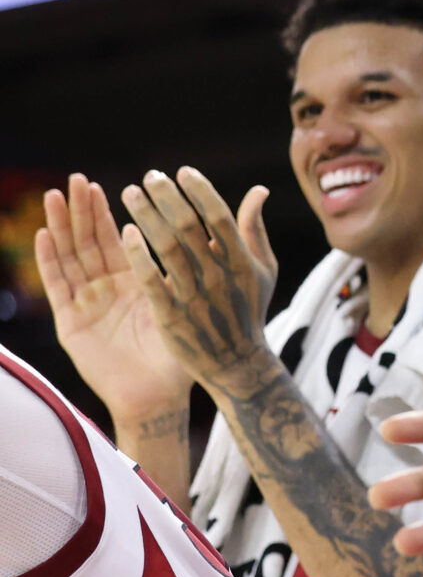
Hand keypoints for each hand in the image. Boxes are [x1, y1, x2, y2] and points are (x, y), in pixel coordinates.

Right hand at [31, 174, 194, 423]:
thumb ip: (204, 269)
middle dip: (83, 211)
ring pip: (70, 257)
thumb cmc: (182, 355)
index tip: (112, 186)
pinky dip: (50, 260)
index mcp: (137, 283)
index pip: (119, 241)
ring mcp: (87, 303)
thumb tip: (224, 238)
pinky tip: (44, 236)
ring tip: (56, 196)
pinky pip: (58, 286)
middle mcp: (108, 290)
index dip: (112, 214)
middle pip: (90, 242)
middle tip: (79, 180)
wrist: (160, 396)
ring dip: (61, 226)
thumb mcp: (192, 305)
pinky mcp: (71, 321)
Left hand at [116, 169, 279, 397]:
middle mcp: (218, 276)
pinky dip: (138, 254)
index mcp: (242, 262)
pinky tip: (125, 232)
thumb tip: (258, 190)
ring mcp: (194, 296)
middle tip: (150, 176)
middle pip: (188, 226)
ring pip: (165, 247)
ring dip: (145, 215)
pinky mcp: (171, 316)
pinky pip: (150, 279)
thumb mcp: (262, 270)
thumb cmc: (248, 311)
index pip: (219, 216)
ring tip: (130, 193)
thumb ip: (255, 229)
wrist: (238, 365)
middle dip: (166, 195)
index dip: (200, 190)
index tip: (182, 171)